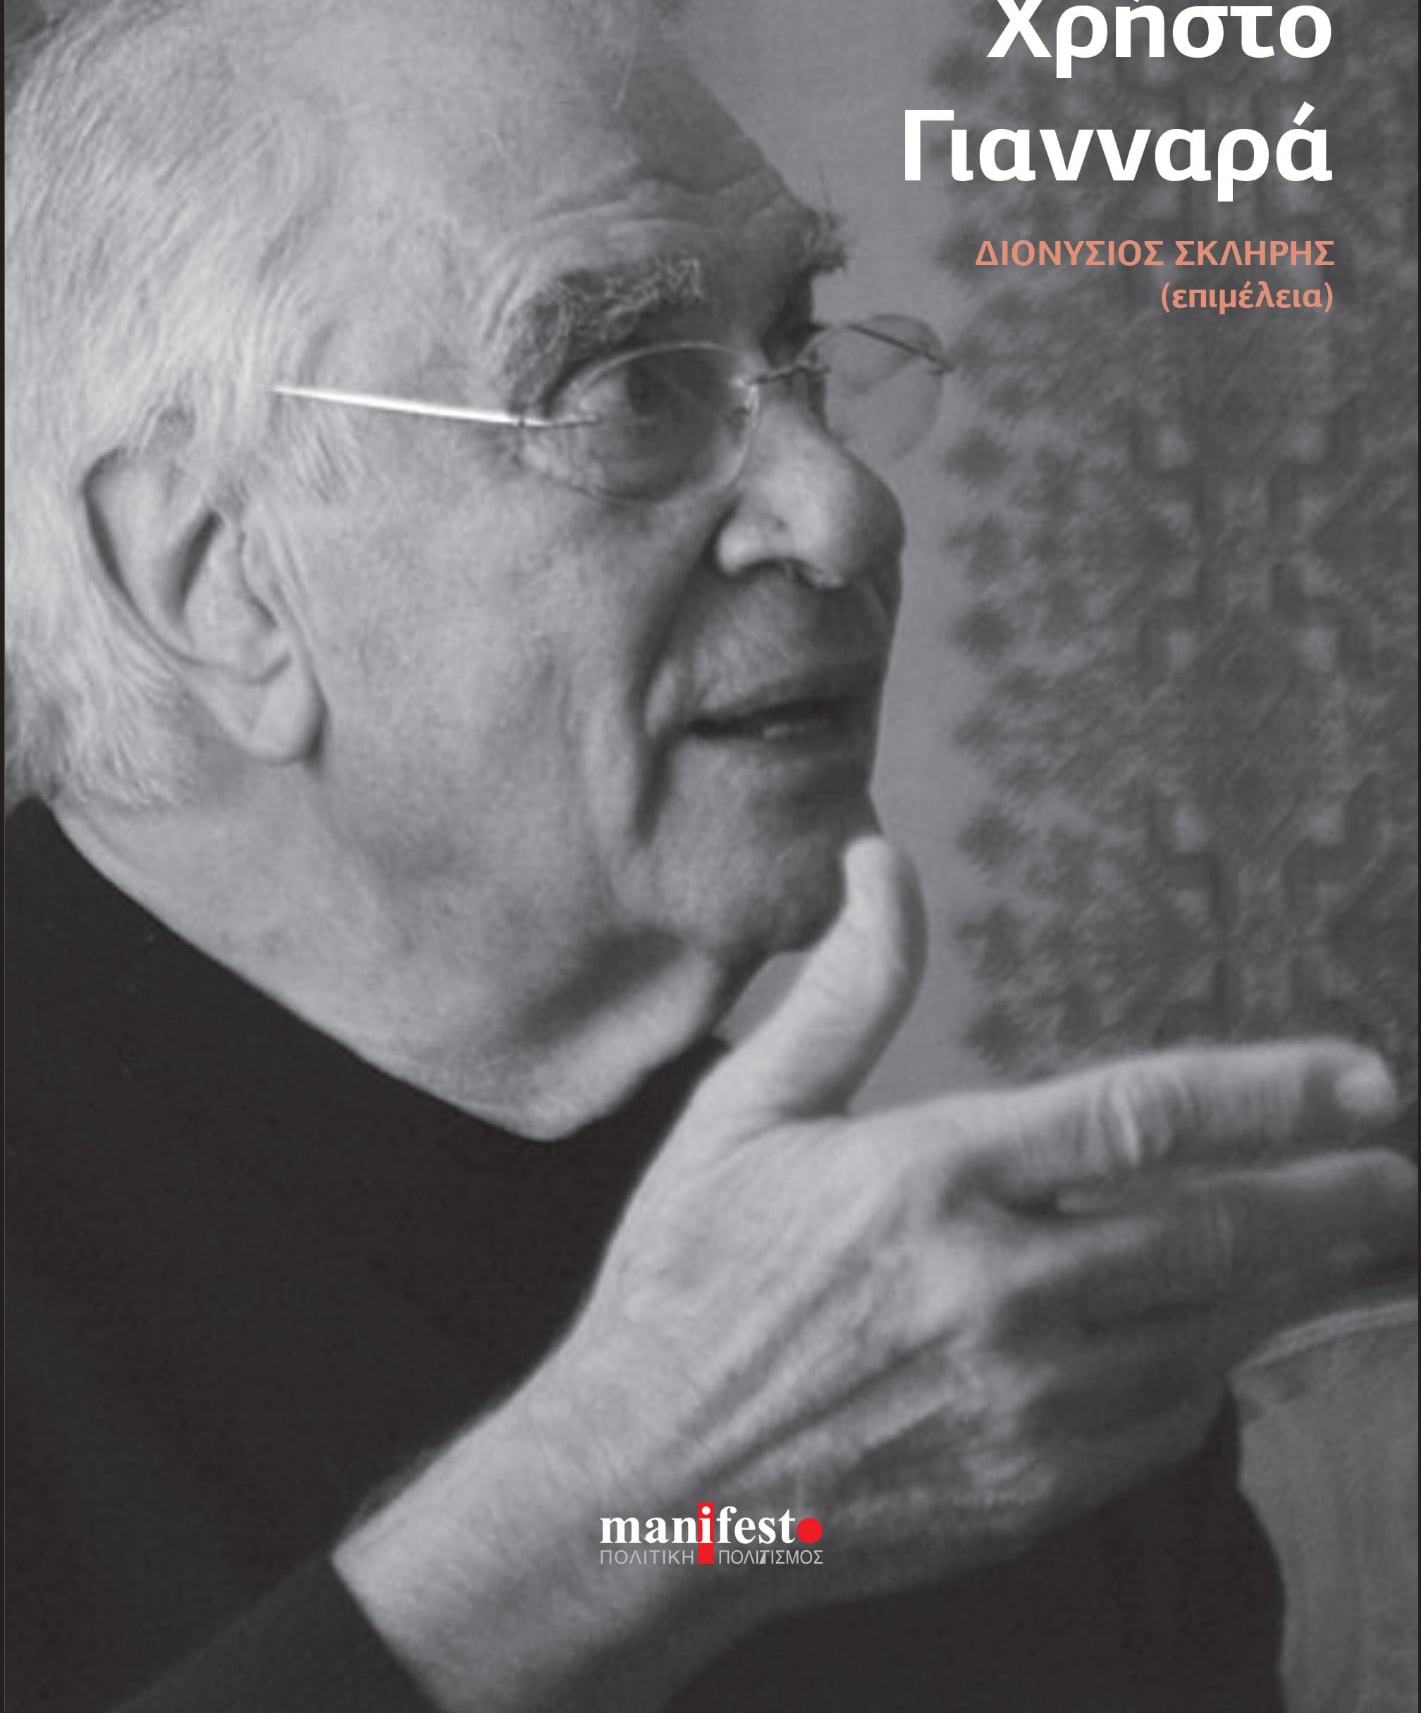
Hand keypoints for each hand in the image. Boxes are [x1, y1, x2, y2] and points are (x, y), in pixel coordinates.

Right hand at [550, 836, 1414, 1614]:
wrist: (649, 1486)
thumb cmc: (688, 1282)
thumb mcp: (745, 1112)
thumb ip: (846, 990)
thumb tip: (880, 861)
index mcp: (932, 1177)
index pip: (1143, 1117)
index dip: (1271, 1094)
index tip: (1362, 1080)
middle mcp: (995, 1289)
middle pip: (1214, 1234)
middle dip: (1333, 1203)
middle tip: (1403, 1180)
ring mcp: (1022, 1401)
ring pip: (1210, 1334)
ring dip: (1300, 1290)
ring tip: (1369, 1254)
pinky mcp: (1027, 1487)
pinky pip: (1168, 1425)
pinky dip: (1221, 1375)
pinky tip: (1244, 1344)